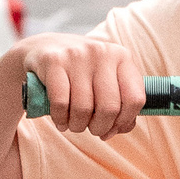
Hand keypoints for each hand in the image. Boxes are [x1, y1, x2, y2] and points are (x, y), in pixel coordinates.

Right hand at [19, 35, 145, 138]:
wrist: (44, 48)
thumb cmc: (81, 72)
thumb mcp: (105, 80)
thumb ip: (119, 105)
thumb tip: (117, 130)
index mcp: (122, 57)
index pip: (135, 99)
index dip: (124, 121)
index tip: (111, 127)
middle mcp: (102, 52)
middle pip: (109, 107)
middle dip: (99, 127)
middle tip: (91, 129)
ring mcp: (77, 55)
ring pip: (84, 108)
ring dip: (78, 125)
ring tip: (73, 124)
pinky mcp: (54, 61)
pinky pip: (61, 103)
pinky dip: (60, 119)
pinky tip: (60, 120)